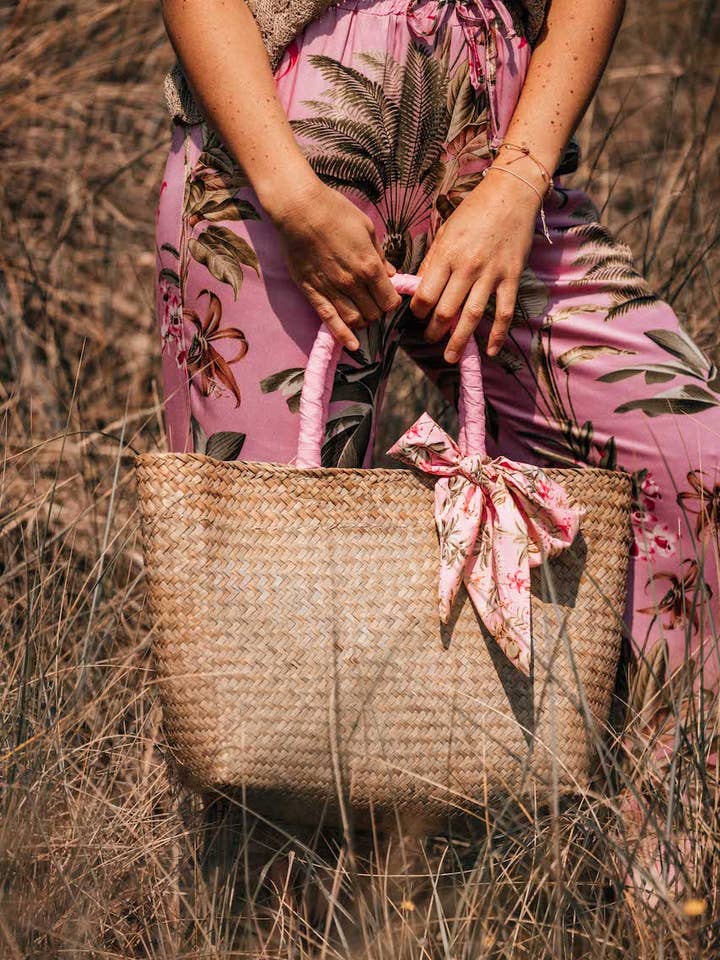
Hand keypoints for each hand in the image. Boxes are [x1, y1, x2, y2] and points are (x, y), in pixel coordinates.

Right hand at [268, 177, 402, 349]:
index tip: (388, 296)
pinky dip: (343, 336)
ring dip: (362, 322)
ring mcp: (332, 290)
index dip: (391, 302)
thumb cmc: (335, 211)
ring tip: (362, 314)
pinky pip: (330, 321)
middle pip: (374, 313)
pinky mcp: (313, 292)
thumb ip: (380, 255)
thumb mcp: (367, 227)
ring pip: (355, 320)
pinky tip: (352, 346)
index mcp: (370, 266)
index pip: (389, 300)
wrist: (299, 209)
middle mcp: (353, 283)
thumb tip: (391, 274)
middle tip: (373, 303)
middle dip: (377, 311)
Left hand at [408, 165, 543, 361]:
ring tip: (450, 356)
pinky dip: (498, 335)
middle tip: (430, 339)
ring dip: (458, 340)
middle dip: (434, 331)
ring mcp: (491, 274)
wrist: (511, 195)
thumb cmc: (473, 212)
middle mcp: (467, 268)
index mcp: (446, 255)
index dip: (418, 312)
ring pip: (471, 316)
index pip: (425, 295)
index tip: (417, 317)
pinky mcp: (511, 278)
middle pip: (445, 310)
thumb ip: (433, 261)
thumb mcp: (445, 231)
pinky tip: (490, 350)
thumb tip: (419, 288)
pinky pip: (504, 312)